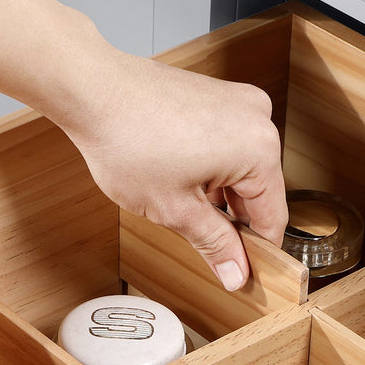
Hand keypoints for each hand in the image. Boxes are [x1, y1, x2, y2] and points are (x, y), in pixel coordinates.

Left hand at [62, 49, 286, 290]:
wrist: (92, 90)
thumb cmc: (127, 139)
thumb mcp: (175, 209)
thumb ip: (213, 244)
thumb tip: (235, 272)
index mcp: (259, 149)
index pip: (273, 217)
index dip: (258, 253)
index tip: (243, 274)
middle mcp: (257, 119)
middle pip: (259, 191)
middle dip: (234, 222)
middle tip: (207, 250)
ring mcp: (237, 103)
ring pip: (241, 169)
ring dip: (219, 196)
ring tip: (181, 209)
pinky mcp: (218, 96)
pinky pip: (227, 145)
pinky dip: (211, 170)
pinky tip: (180, 183)